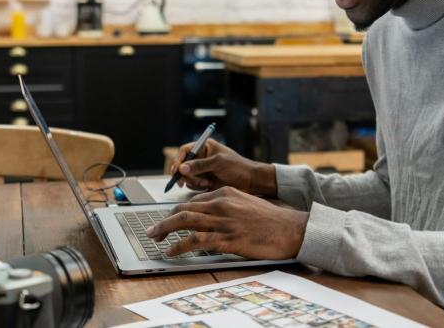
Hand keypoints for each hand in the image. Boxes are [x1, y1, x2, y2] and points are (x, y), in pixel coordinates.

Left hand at [145, 186, 308, 259]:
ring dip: (165, 229)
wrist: (290, 229)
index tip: (168, 220)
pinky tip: (171, 251)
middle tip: (153, 229)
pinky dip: (179, 245)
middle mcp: (221, 203)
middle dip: (164, 220)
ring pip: (185, 221)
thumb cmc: (272, 219)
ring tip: (154, 237)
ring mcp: (223, 221)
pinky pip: (196, 241)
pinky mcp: (227, 238)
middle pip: (184, 209)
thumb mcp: (246, 203)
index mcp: (226, 192)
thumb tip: (210, 215)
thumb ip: (227, 206)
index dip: (177, 211)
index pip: (193, 201)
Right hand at [172, 139, 275, 195]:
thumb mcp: (218, 163)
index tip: (177, 170)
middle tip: (186, 181)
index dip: (178, 160)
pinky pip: (193, 184)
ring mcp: (202, 170)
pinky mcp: (205, 181)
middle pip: (183, 165)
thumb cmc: (237, 167)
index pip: (185, 151)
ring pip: (187, 176)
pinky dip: (197, 186)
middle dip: (185, 174)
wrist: (250, 181)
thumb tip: (181, 168)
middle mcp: (202, 158)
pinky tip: (208, 185)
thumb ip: (199, 165)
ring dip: (193, 181)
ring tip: (206, 183)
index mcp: (204, 147)